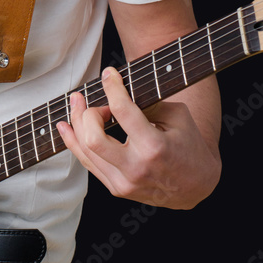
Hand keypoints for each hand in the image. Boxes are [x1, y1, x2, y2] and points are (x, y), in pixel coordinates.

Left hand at [57, 67, 220, 208]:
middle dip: (86, 112)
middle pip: (93, 138)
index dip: (112, 88)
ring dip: (76, 123)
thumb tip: (118, 90)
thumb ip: (148, 104)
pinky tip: (66, 127)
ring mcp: (125, 182)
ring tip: (75, 103)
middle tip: (91, 99)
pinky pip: (89, 163)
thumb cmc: (189, 145)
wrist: (197, 186)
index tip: (108, 73)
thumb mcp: (178, 117)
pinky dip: (73, 143)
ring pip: (86, 151)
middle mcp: (136, 168)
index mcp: (155, 148)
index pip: (122, 112)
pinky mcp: (117, 188)